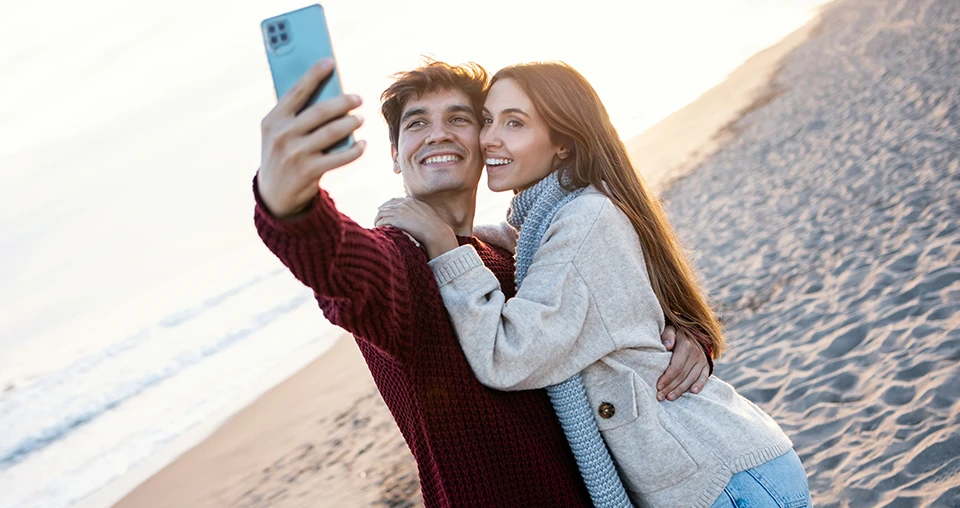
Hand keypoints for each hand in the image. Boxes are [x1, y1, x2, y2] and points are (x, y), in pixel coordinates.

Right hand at [257, 59, 366, 217]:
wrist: (273, 194)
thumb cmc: (282, 154)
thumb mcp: (279, 133)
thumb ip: (296, 115)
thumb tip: (329, 93)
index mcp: (272, 120)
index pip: (296, 92)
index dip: (314, 75)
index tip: (329, 62)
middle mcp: (282, 135)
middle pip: (321, 111)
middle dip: (343, 102)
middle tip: (357, 98)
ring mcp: (295, 154)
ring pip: (333, 132)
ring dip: (352, 123)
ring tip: (360, 119)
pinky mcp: (309, 171)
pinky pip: (340, 156)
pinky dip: (355, 149)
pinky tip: (362, 143)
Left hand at [375, 198, 458, 258]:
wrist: (435, 231)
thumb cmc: (434, 226)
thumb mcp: (427, 213)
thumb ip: (420, 210)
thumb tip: (418, 214)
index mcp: (411, 201)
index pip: (394, 200)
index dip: (387, 204)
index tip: (383, 208)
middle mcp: (404, 203)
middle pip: (386, 205)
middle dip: (381, 211)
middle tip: (377, 218)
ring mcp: (399, 210)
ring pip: (382, 213)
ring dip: (378, 219)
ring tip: (376, 225)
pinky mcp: (396, 219)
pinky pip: (383, 221)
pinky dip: (379, 224)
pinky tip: (379, 229)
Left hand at [656, 326, 709, 401]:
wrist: (693, 332)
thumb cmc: (676, 333)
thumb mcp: (670, 329)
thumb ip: (667, 336)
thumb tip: (667, 346)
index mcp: (686, 345)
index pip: (676, 366)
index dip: (667, 377)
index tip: (658, 386)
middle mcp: (696, 354)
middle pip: (682, 375)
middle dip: (670, 387)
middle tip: (660, 397)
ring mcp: (703, 360)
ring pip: (691, 379)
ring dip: (681, 390)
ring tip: (670, 398)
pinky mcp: (707, 366)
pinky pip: (704, 377)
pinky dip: (700, 385)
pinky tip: (693, 392)